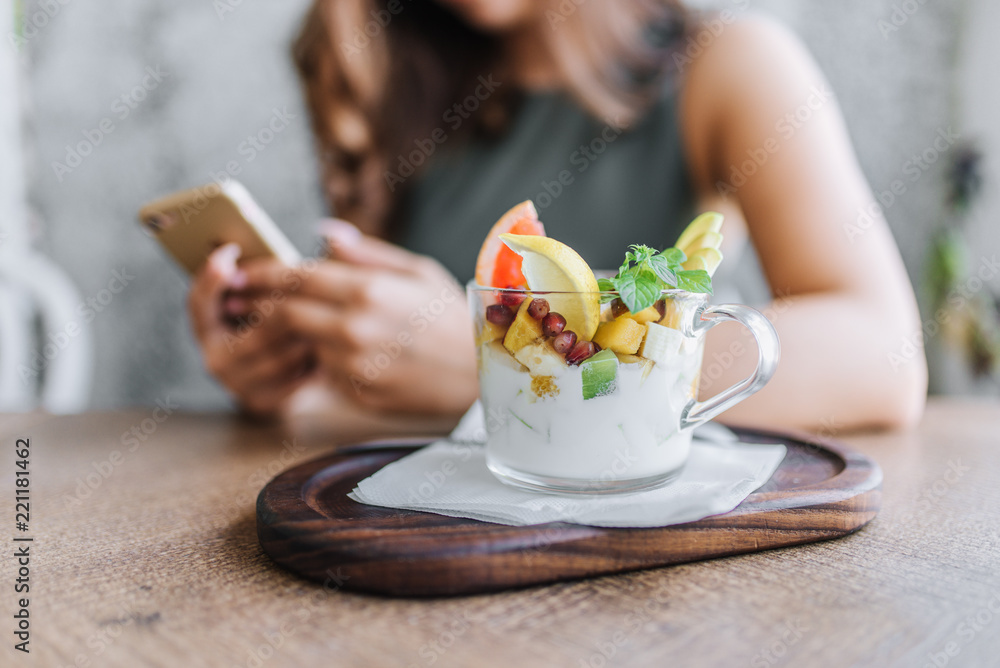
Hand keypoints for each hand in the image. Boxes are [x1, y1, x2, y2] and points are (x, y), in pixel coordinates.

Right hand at [187, 244, 315, 416]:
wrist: (302, 379)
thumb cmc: (285, 324)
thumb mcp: (272, 295)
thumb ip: (266, 275)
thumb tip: (265, 246)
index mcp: (208, 326)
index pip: (199, 301)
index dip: (212, 277)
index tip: (231, 251)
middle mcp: (214, 357)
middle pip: (252, 327)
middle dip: (286, 310)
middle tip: (312, 295)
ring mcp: (236, 383)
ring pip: (278, 354)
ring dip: (306, 337)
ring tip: (326, 323)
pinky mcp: (261, 401)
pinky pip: (293, 377)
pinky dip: (313, 362)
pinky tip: (326, 350)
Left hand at [242, 220, 477, 415]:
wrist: (483, 373)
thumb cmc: (453, 315)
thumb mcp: (418, 270)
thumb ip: (366, 253)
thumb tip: (324, 234)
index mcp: (370, 289)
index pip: (298, 276)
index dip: (263, 272)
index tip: (242, 269)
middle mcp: (356, 327)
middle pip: (285, 312)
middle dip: (257, 303)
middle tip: (239, 297)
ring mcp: (355, 364)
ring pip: (298, 343)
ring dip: (284, 332)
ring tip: (274, 320)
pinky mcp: (358, 390)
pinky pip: (321, 369)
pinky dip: (313, 356)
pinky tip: (315, 347)